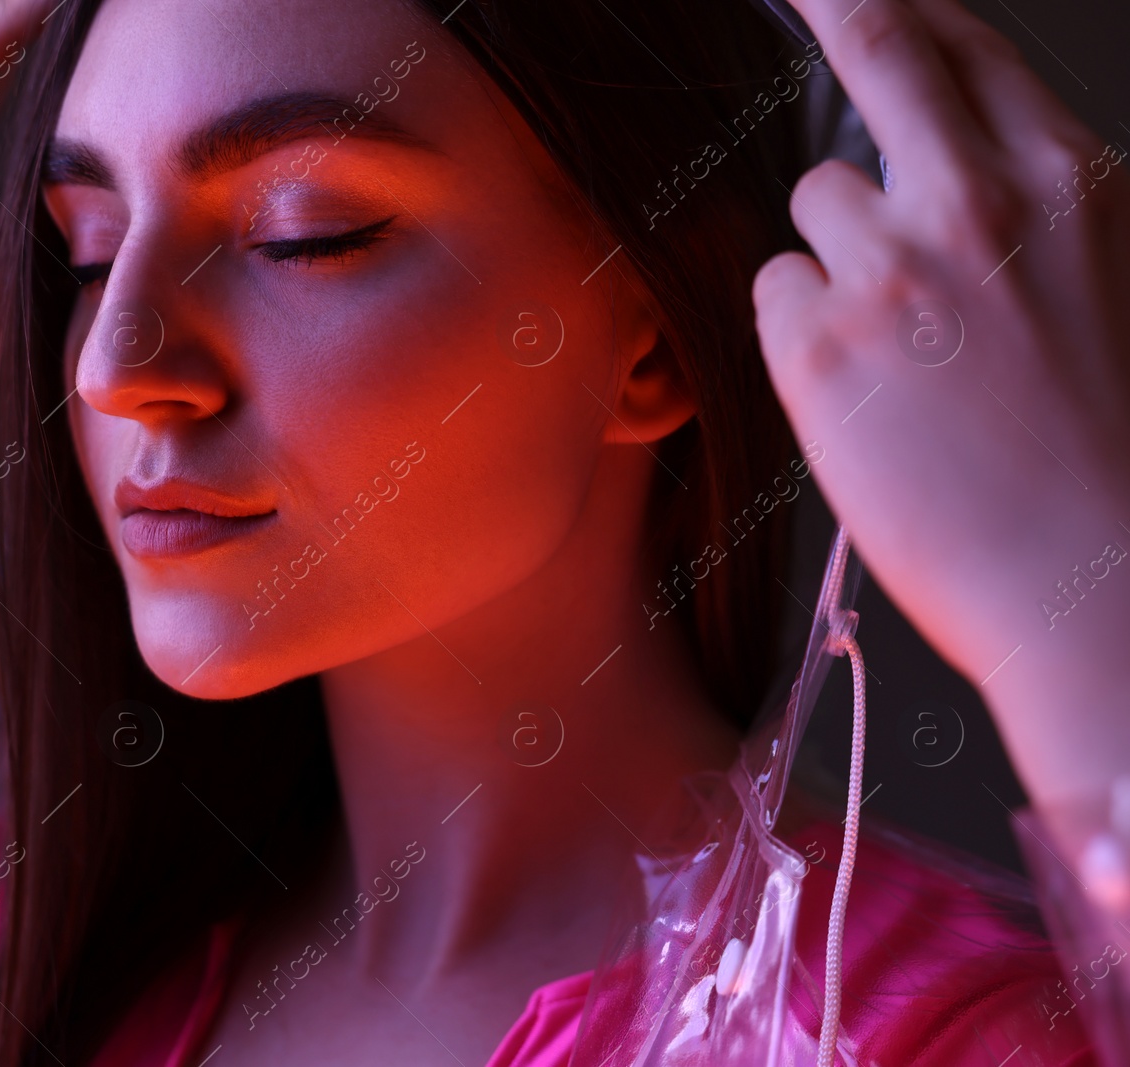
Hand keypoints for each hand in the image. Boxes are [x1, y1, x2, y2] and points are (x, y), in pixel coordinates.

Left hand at [751, 0, 1129, 803]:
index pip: (959, 46)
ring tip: (896, 350)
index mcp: (1065, 181)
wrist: (1091, 581)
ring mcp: (892, 268)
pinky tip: (862, 395)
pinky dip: (802, 334)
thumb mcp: (1099, 281)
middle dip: (833, 3)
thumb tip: (929, 148)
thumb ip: (1017, 203)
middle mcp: (977, 202)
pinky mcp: (820, 344)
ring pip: (813, 208)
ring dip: (834, 258)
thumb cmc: (1098, 448)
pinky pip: (777, 295)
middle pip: (876, 50)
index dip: (892, 5)